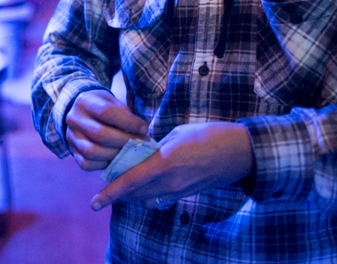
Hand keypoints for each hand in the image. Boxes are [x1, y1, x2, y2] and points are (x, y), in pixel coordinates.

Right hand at [65, 89, 147, 170]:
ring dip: (115, 154)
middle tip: (141, 143)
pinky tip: (115, 159)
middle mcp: (74, 119)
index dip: (128, 122)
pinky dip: (104, 164)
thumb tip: (142, 133)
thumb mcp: (113, 103)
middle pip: (100, 134)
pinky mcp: (72, 152)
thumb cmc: (103, 107)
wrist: (80, 112)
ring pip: (92, 151)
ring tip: (129, 152)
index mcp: (85, 102)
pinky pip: (86, 164)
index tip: (144, 128)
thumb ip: (126, 116)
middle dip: (125, 141)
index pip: (106, 112)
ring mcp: (71, 137)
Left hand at [90, 121, 254, 210]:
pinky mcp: (188, 193)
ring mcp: (180, 190)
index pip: (130, 182)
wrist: (242, 152)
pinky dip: (148, 194)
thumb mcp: (177, 134)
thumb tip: (143, 153)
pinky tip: (144, 186)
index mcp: (165, 163)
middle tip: (102, 193)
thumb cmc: (210, 135)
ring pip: (147, 198)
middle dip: (117, 195)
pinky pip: (161, 198)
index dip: (110, 193)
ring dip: (132, 194)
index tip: (94, 202)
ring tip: (120, 187)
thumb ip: (157, 147)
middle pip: (135, 194)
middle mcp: (170, 182)